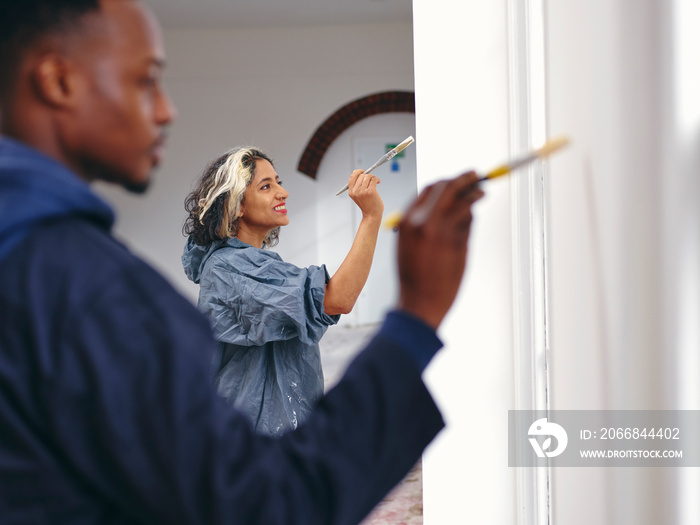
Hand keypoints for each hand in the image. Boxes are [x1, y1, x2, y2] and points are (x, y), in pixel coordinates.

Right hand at [347, 169, 383, 220]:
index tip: (363, 171)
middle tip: (372, 178)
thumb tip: (359, 172)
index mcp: (351, 192)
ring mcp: (362, 191)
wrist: (372, 215)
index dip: (358, 172)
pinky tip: (378, 182)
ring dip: (373, 177)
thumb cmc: (367, 205)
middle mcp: (355, 191)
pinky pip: (373, 179)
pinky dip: (376, 179)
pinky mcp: (370, 191)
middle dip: (367, 175)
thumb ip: (357, 186)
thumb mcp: (358, 195)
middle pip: (361, 175)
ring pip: (368, 176)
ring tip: (375, 181)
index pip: (352, 176)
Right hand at [396, 171, 483, 329]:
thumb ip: (424, 223)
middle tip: (475, 176)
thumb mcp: (410, 245)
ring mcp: (440, 230)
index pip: (428, 189)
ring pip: (461, 199)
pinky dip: (473, 210)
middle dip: (463, 179)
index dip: (445, 181)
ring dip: (474, 191)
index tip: (456, 180)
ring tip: (482, 190)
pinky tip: (477, 207)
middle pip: (446, 187)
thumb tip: (447, 206)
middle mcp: (423, 221)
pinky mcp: (456, 241)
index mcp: (407, 221)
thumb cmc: (416, 277)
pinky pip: (467, 219)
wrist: (420, 302)